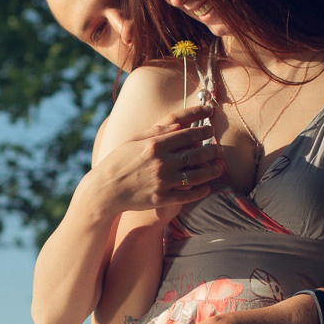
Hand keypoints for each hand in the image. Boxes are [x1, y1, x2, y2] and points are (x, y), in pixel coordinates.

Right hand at [92, 110, 223, 218]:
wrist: (105, 190)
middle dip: (212, 150)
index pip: (188, 134)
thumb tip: (179, 125)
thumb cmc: (118, 162)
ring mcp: (162, 181)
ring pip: (197, 175)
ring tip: (218, 168)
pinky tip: (207, 188)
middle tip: (218, 149)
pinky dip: (200, 191)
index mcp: (154, 144)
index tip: (211, 129)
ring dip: (212, 171)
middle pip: (197, 153)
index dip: (204, 130)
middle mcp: (161, 162)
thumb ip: (157, 131)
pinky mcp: (161, 198)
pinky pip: (188, 195)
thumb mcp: (134, 141)